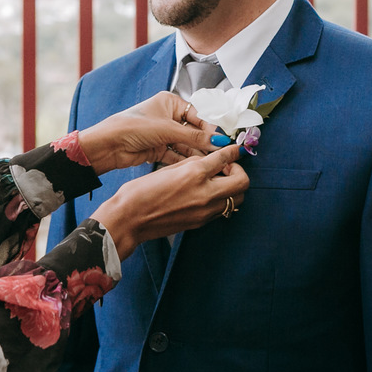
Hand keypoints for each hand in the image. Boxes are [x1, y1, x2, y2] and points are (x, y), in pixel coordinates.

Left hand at [78, 91, 223, 175]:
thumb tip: (218, 141)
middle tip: (222, 153)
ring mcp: (162, 134)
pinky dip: (186, 161)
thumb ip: (195, 137)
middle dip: (205, 142)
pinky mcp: (157, 149)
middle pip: (193, 131)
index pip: (197, 115)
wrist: (109, 145)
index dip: (210, 128)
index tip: (223, 139)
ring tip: (213, 163)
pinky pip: (176, 155)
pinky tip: (198, 167)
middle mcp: (167, 117)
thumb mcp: (168, 130)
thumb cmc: (133, 127)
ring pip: (185, 144)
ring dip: (197, 153)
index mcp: (170, 102)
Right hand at [92, 144, 248, 259]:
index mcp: (195, 174)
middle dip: (239, 171)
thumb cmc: (140, 192)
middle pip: (242, 181)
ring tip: (218, 181)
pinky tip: (207, 193)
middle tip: (227, 167)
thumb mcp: (167, 169)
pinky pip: (223, 209)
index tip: (235, 149)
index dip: (233, 151)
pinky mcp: (201, 222)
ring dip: (233, 187)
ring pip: (237, 198)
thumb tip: (207, 161)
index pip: (225, 159)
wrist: (129, 220)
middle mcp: (205, 193)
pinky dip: (222, 199)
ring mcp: (205, 211)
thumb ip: (191, 163)